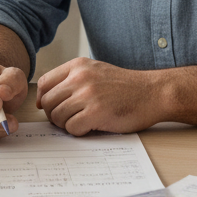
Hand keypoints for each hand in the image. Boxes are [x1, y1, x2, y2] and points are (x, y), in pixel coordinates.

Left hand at [36, 57, 159, 135]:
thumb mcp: (96, 71)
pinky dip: (78, 132)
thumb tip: (44, 99)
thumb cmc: (125, 86)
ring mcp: (88, 94)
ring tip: (81, 122)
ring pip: (57, 116)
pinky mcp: (96, 112)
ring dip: (66, 124)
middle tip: (68, 119)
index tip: (50, 107)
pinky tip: (91, 127)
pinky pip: (72, 128)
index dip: (43, 98)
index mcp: (78, 65)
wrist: (153, 93)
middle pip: (48, 102)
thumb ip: (72, 80)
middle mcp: (80, 77)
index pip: (45, 82)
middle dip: (54, 115)